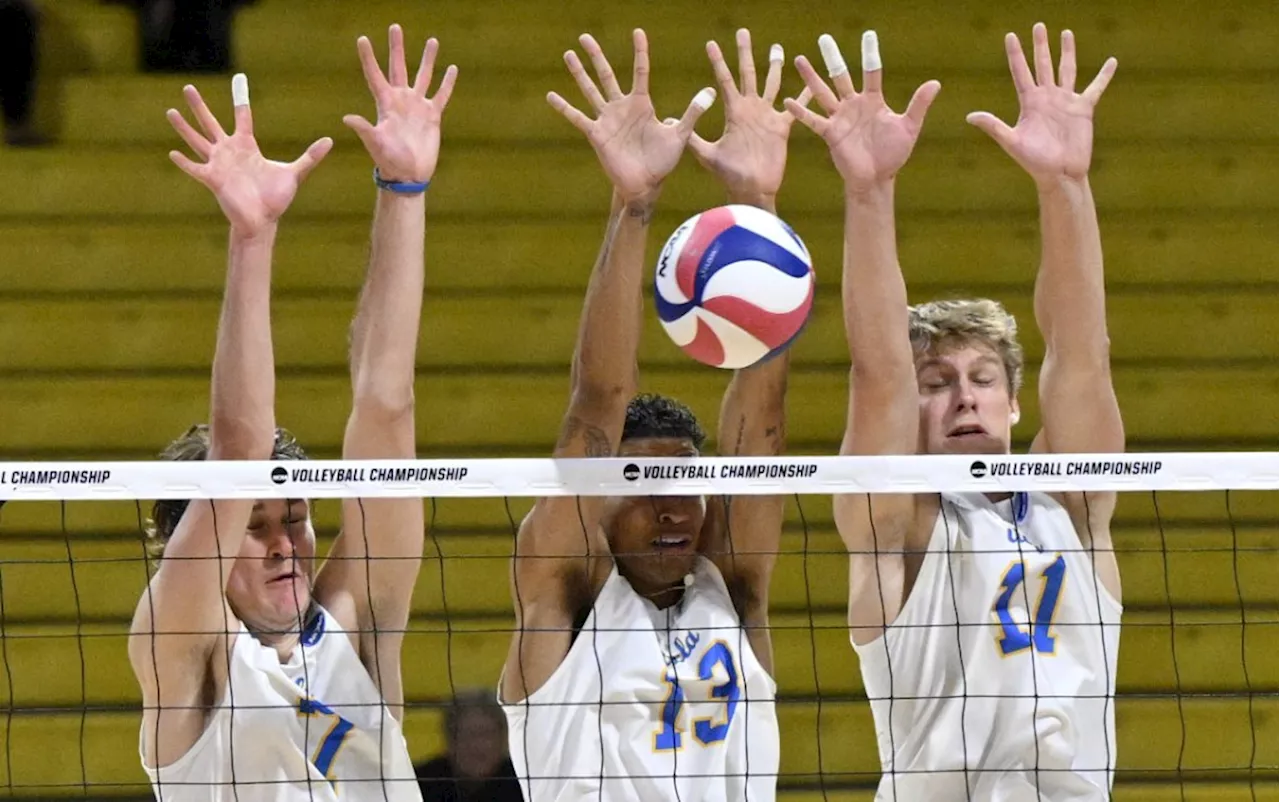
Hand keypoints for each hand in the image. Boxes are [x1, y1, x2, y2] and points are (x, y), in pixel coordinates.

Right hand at [167, 76, 331, 236]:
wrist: (263, 221)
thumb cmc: (275, 198)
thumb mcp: (295, 173)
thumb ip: (310, 157)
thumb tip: (330, 141)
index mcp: (247, 146)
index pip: (243, 116)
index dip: (240, 98)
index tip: (238, 79)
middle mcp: (229, 151)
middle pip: (211, 123)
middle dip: (199, 106)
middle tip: (187, 87)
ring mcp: (219, 165)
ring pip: (198, 141)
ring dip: (184, 128)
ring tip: (170, 111)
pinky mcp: (214, 180)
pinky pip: (196, 169)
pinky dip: (185, 162)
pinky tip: (172, 152)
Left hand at [344, 24, 456, 183]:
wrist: (408, 175)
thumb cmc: (389, 161)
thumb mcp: (375, 144)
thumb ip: (364, 129)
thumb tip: (346, 119)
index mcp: (385, 104)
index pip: (375, 75)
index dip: (368, 57)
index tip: (362, 39)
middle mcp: (401, 100)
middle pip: (399, 67)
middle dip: (397, 48)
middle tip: (395, 27)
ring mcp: (417, 106)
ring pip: (423, 76)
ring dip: (427, 59)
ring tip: (432, 41)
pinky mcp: (432, 115)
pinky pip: (441, 94)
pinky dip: (447, 82)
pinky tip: (452, 69)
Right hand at [548, 29, 714, 205]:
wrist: (646, 184)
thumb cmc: (663, 161)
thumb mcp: (679, 134)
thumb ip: (692, 112)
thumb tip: (711, 91)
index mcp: (642, 104)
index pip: (640, 71)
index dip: (639, 52)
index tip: (637, 31)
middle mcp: (622, 108)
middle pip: (606, 75)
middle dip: (596, 56)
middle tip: (584, 36)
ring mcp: (607, 120)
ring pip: (590, 90)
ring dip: (579, 74)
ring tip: (568, 55)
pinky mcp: (597, 134)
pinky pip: (578, 117)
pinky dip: (564, 107)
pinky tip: (551, 96)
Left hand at [689, 29, 811, 204]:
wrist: (750, 189)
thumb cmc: (728, 174)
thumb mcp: (707, 154)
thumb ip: (692, 136)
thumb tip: (671, 120)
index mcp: (734, 112)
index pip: (725, 81)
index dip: (718, 62)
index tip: (711, 44)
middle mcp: (750, 110)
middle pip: (748, 74)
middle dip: (745, 53)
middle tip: (742, 32)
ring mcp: (767, 117)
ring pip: (772, 85)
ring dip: (775, 67)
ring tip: (777, 49)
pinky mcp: (782, 128)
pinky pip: (796, 110)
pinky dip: (804, 97)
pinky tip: (810, 84)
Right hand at [786, 32, 939, 192]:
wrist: (876, 179)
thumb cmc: (893, 154)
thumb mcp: (909, 127)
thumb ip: (918, 104)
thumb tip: (935, 83)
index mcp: (872, 101)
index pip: (871, 72)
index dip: (870, 54)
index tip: (867, 35)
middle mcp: (853, 105)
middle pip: (840, 76)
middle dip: (832, 58)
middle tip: (824, 38)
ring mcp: (840, 118)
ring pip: (822, 93)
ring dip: (811, 78)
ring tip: (799, 59)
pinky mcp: (830, 133)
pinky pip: (813, 120)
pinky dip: (801, 112)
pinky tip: (788, 100)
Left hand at [966, 23, 1116, 184]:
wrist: (1059, 174)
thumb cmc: (1034, 162)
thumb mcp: (1012, 142)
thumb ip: (993, 126)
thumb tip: (970, 116)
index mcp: (1029, 102)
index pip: (1020, 72)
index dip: (1015, 54)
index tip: (1010, 36)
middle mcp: (1047, 97)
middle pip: (1043, 64)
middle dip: (1040, 45)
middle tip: (1039, 25)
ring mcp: (1065, 101)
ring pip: (1066, 69)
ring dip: (1067, 51)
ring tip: (1066, 33)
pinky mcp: (1083, 109)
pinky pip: (1096, 87)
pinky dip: (1104, 75)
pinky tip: (1112, 61)